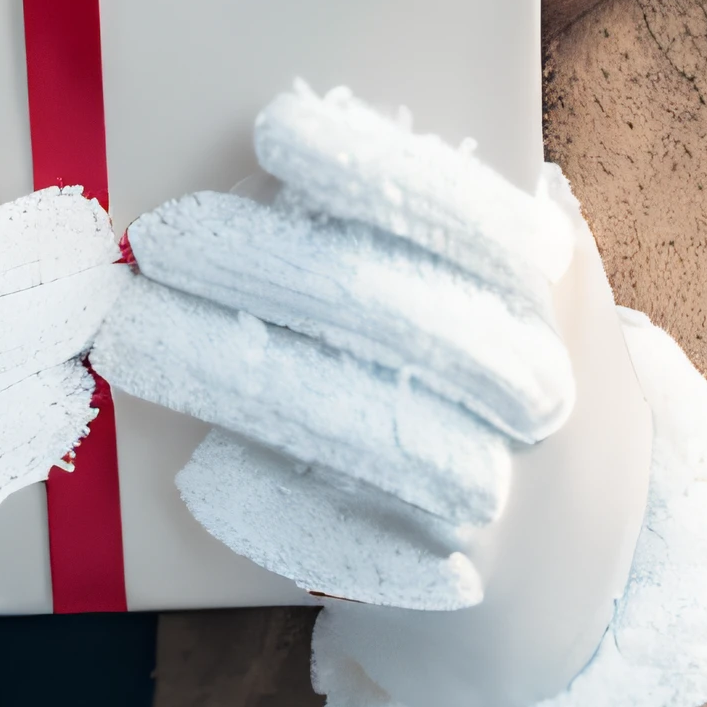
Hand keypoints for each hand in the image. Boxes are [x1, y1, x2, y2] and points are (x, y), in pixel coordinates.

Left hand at [98, 80, 706, 706]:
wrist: (575, 558)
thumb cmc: (503, 369)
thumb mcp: (519, 284)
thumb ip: (448, 218)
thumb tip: (300, 130)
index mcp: (553, 285)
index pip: (463, 211)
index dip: (368, 165)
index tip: (272, 126)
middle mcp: (538, 386)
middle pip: (379, 311)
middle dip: (253, 264)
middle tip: (155, 240)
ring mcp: (497, 488)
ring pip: (348, 422)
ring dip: (226, 374)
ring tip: (131, 336)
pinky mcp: (443, 581)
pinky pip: (337, 539)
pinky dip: (263, 500)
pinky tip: (200, 464)